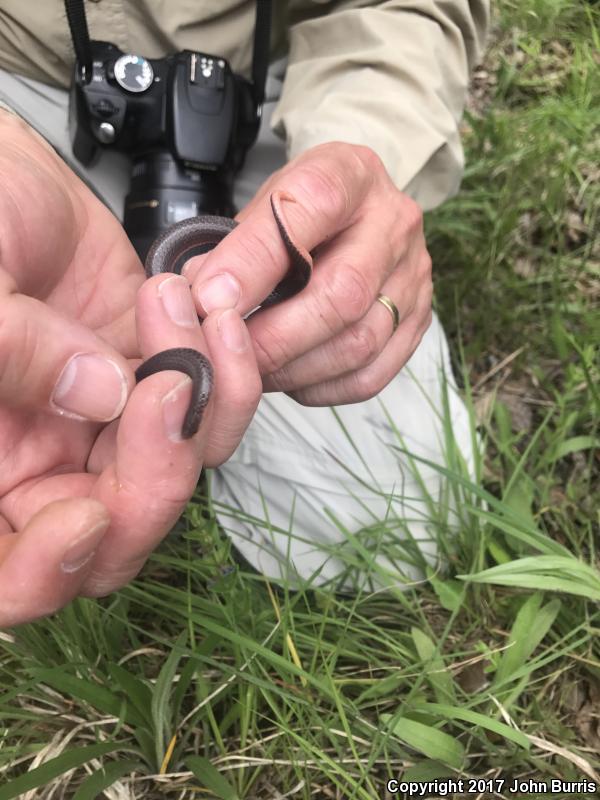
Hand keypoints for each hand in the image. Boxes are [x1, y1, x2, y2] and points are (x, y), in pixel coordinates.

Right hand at [0, 113, 260, 626]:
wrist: (4, 170)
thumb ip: (11, 349)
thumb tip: (104, 398)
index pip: (7, 575)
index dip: (47, 572)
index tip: (88, 512)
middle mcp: (39, 461)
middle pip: (113, 535)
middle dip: (157, 479)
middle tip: (165, 388)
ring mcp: (102, 424)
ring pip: (177, 471)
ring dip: (201, 403)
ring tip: (181, 308)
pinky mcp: (153, 378)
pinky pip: (210, 407)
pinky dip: (225, 369)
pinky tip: (207, 308)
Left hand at [184, 142, 432, 404]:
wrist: (361, 214)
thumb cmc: (305, 210)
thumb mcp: (267, 201)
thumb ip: (236, 244)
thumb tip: (198, 298)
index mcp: (351, 176)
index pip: (311, 208)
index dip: (255, 260)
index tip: (210, 299)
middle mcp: (394, 224)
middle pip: (343, 293)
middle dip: (275, 335)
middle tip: (229, 354)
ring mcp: (413, 278)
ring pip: (360, 342)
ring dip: (296, 368)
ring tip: (254, 371)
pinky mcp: (418, 323)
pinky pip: (372, 374)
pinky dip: (323, 387)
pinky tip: (292, 380)